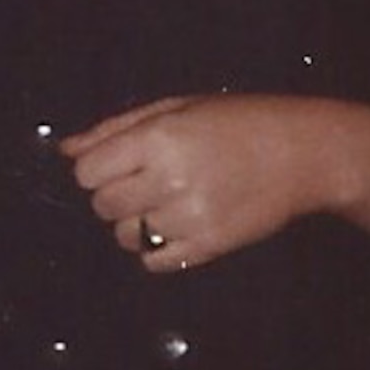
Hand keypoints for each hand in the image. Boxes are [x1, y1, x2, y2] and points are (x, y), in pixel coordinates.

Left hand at [58, 94, 369, 272]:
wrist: (303, 153)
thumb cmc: (237, 120)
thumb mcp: (176, 107)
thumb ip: (116, 129)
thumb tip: (66, 150)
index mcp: (159, 137)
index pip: (88, 173)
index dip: (96, 170)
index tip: (117, 164)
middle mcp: (170, 179)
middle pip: (102, 206)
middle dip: (113, 195)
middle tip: (145, 181)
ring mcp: (189, 217)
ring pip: (125, 237)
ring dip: (134, 222)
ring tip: (165, 201)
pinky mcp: (207, 247)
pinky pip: (153, 262)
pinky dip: (155, 248)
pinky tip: (178, 223)